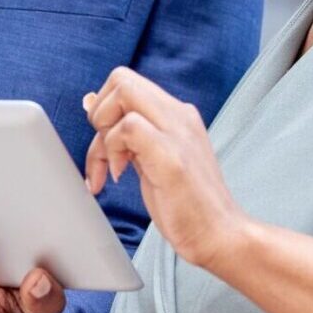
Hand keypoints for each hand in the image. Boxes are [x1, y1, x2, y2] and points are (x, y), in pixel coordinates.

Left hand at [84, 67, 250, 269]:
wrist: (220, 235)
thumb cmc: (185, 204)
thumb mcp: (151, 158)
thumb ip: (126, 130)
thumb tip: (91, 101)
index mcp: (177, 114)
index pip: (126, 82)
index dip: (104, 108)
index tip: (104, 143)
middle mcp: (179, 115)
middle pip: (121, 78)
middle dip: (98, 113)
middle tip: (105, 150)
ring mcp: (178, 131)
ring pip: (124, 93)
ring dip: (104, 134)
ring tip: (114, 168)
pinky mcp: (171, 155)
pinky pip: (128, 127)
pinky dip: (112, 149)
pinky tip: (121, 176)